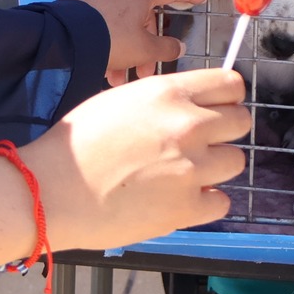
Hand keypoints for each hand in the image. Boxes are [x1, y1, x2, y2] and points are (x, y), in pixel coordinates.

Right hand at [20, 68, 249, 250]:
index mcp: (169, 93)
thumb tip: (198, 105)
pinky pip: (221, 201)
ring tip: (181, 174)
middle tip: (198, 145)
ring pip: (235, 162)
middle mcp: (187, 126)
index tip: (218, 109)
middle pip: (241, 122)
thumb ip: (166, 100)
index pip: (232, 85)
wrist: (51, 190)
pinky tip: (178, 199)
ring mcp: (191, 168)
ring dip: (214, 168)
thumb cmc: (76, 145)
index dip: (226, 98)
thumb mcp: (122, 100)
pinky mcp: (186, 207)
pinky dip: (205, 203)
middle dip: (224, 132)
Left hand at [62, 0, 206, 83]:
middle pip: (140, 14)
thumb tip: (178, 47)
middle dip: (143, 46)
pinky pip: (96, 19)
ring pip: (116, 20)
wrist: (62, 41)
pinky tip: (99, 62)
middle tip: (143, 70)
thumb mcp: (143, 49)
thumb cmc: (108, 41)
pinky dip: (103, 38)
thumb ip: (166, 48)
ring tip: (116, 77)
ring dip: (122, 49)